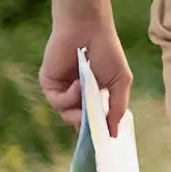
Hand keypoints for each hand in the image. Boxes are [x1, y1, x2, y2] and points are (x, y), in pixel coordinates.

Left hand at [40, 19, 131, 138]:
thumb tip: (114, 134)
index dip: (97, 131)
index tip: (103, 142)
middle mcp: (77, 96)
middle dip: (87, 125)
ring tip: (88, 93)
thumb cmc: (108, 51)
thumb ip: (118, 108)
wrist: (88, 29)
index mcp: (94, 95)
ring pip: (67, 115)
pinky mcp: (49, 85)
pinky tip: (78, 83)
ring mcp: (63, 91)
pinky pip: (58, 102)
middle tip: (95, 125)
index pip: (94, 120)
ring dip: (78, 109)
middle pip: (79, 122)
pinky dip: (69, 97)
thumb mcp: (120, 81)